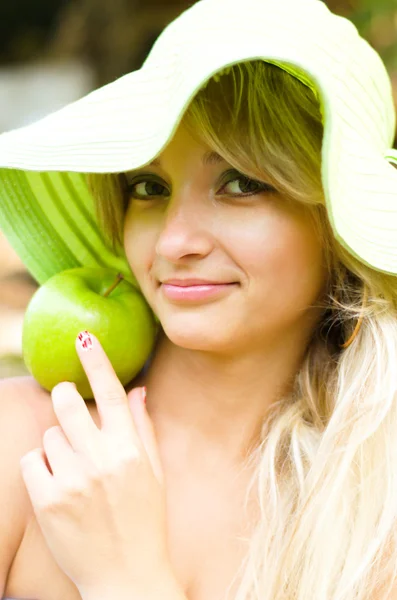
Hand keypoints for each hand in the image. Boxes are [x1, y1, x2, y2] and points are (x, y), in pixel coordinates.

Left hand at [20, 330, 171, 597]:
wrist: (126, 577)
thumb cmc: (145, 521)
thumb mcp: (154, 473)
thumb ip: (143, 428)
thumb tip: (137, 390)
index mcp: (130, 450)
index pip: (111, 394)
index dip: (97, 362)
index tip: (83, 337)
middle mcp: (101, 461)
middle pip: (66, 405)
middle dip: (62, 398)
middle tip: (65, 403)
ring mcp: (73, 481)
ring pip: (49, 436)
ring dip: (58, 445)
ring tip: (75, 470)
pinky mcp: (48, 501)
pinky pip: (33, 462)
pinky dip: (43, 467)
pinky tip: (60, 486)